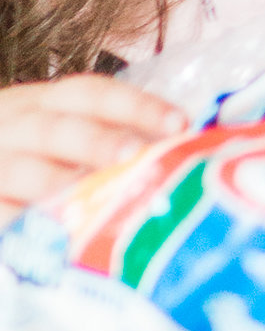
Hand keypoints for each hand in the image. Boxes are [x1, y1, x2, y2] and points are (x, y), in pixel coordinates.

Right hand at [0, 74, 180, 215]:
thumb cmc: (26, 153)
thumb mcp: (55, 131)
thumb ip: (105, 136)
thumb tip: (181, 150)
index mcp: (43, 103)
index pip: (92, 94)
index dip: (136, 105)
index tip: (179, 122)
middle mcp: (15, 126)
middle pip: (57, 129)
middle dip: (97, 141)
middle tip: (134, 155)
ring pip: (21, 170)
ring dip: (57, 183)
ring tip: (90, 198)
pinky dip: (20, 221)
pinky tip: (53, 236)